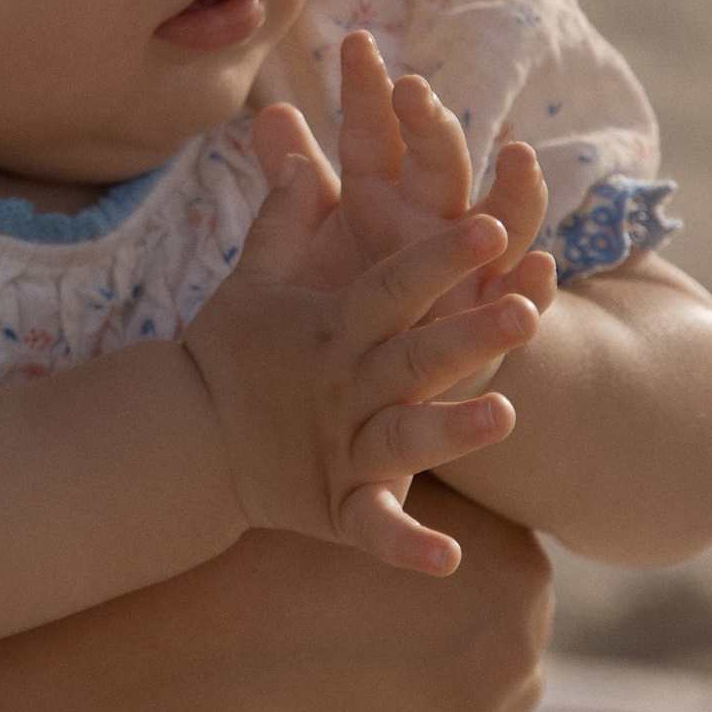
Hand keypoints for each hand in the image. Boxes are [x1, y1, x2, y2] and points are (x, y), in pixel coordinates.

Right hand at [175, 493, 552, 711]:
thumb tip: (470, 491)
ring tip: (410, 692)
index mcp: (517, 557)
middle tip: (411, 647)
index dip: (472, 592)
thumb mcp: (388, 505)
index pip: (518, 584)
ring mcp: (496, 690)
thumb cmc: (301, 552)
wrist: (244, 628)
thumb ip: (441, 510)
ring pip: (511, 700)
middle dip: (475, 646)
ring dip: (472, 699)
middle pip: (518, 641)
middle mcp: (523, 623)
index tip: (427, 602)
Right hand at [180, 134, 542, 575]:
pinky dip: (405, 545)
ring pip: (405, 437)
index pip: (394, 285)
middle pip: (414, 356)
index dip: (442, 256)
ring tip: (505, 417)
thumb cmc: (230, 354)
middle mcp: (346, 386)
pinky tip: (448, 561)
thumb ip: (283, 218)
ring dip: (452, 432)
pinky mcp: (339, 505)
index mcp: (334, 328)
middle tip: (525, 313)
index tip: (492, 224)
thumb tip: (299, 149)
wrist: (186, 443)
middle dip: (468, 335)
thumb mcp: (253, 281)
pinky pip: (374, 528)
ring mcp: (344, 447)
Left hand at [305, 34, 556, 397]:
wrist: (382, 376)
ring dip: (513, 190)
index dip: (365, 90)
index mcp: (380, 192)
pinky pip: (521, 299)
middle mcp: (432, 217)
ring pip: (502, 218)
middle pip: (438, 161)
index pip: (373, 131)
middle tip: (412, 91)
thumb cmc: (347, 296)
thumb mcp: (310, 243)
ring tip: (517, 157)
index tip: (353, 43)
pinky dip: (533, 285)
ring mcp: (474, 264)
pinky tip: (537, 268)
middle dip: (430, 126)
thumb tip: (267, 114)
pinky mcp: (496, 318)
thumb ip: (290, 188)